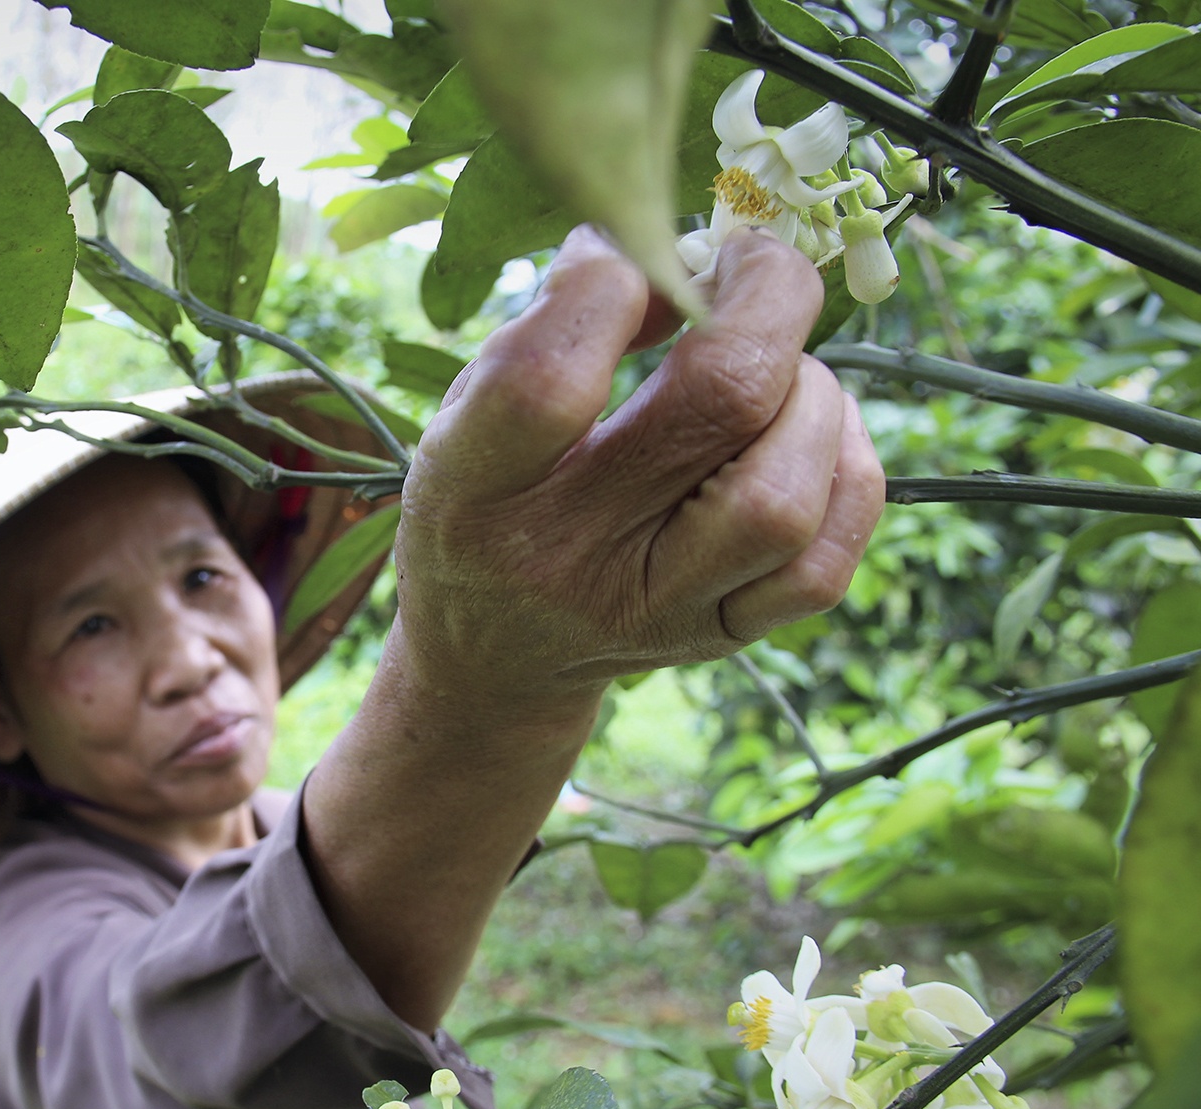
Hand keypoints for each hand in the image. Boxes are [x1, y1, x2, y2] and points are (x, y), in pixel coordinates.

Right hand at [395, 223, 884, 717]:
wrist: (494, 656)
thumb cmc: (482, 501)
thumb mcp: (465, 414)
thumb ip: (551, 329)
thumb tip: (678, 259)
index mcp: (470, 492)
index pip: (549, 381)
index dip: (612, 282)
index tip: (623, 251)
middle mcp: (563, 560)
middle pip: (719, 405)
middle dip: (764, 297)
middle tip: (747, 265)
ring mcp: (653, 610)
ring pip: (787, 492)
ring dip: (810, 392)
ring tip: (776, 366)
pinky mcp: (719, 638)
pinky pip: (826, 562)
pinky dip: (844, 472)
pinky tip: (809, 432)